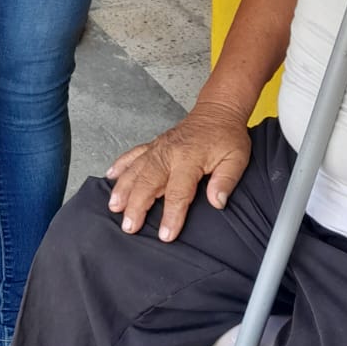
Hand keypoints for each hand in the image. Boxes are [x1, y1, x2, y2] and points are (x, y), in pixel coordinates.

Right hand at [105, 100, 252, 241]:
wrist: (217, 110)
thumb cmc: (227, 136)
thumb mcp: (236, 158)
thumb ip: (226, 180)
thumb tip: (217, 202)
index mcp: (190, 157)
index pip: (178, 191)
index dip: (172, 215)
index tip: (165, 234)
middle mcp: (169, 152)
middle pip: (148, 181)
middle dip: (136, 205)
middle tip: (129, 227)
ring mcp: (159, 147)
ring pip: (135, 169)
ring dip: (123, 188)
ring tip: (114, 207)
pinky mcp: (154, 144)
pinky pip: (132, 154)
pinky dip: (120, 165)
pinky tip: (110, 177)